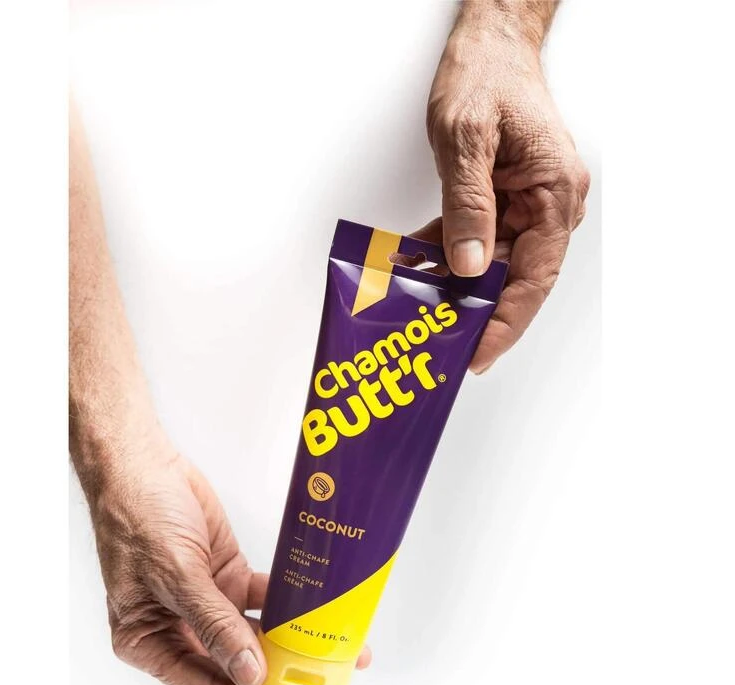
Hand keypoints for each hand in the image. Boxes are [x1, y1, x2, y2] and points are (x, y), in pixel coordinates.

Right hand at [88, 436, 370, 684]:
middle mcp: (181, 630)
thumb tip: (249, 675)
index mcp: (151, 642)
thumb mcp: (175, 573)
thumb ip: (213, 624)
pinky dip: (292, 609)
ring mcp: (209, 605)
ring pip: (256, 641)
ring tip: (337, 657)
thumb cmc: (139, 515)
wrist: (147, 464)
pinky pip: (265, 602)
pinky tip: (321, 613)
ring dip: (293, 650)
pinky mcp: (229, 578)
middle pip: (236, 674)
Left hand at [423, 23, 589, 372]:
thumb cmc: (487, 78)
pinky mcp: (502, 200)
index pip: (533, 279)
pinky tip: (416, 266)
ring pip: (490, 264)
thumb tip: (470, 264)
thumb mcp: (468, 141)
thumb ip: (469, 206)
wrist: (488, 46)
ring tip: (419, 310)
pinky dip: (446, 254)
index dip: (506, 323)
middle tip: (439, 343)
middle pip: (513, 279)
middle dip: (474, 312)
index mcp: (554, 195)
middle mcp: (547, 206)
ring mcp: (526, 205)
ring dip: (453, 285)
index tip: (478, 353)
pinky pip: (475, 240)